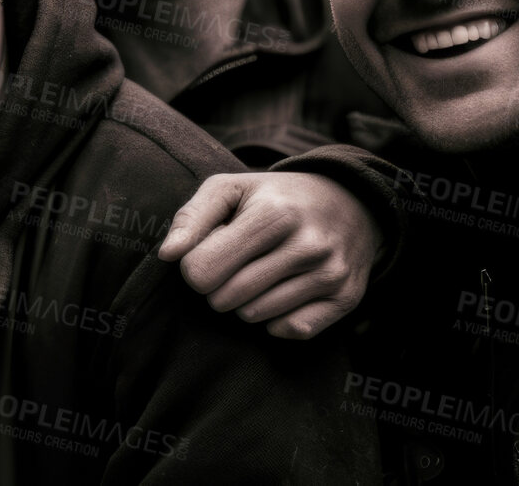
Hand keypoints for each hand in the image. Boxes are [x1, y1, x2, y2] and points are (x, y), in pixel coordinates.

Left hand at [157, 172, 379, 339]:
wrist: (350, 201)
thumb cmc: (275, 197)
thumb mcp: (231, 188)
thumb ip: (192, 217)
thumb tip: (168, 254)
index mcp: (273, 214)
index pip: (201, 271)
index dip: (194, 265)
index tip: (208, 252)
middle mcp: (307, 246)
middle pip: (225, 298)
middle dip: (217, 286)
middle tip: (233, 265)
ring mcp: (330, 274)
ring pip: (255, 316)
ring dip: (245, 302)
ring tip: (259, 273)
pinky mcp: (346, 298)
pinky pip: (291, 330)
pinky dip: (276, 319)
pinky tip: (281, 292)